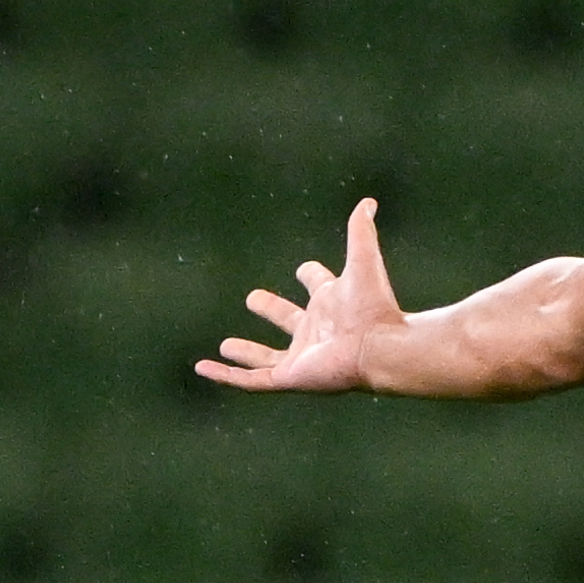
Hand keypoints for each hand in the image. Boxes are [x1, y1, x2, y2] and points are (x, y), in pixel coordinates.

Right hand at [196, 198, 403, 393]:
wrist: (380, 346)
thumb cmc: (373, 306)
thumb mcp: (362, 260)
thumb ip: (360, 231)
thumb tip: (367, 201)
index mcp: (332, 303)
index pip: (318, 284)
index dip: (312, 275)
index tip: (304, 270)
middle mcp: (316, 331)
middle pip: (289, 320)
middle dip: (272, 310)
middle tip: (253, 298)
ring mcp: (302, 357)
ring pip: (267, 358)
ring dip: (246, 353)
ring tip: (224, 345)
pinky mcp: (289, 377)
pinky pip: (251, 381)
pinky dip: (226, 376)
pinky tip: (203, 368)